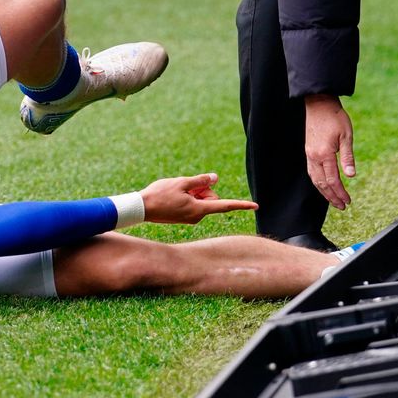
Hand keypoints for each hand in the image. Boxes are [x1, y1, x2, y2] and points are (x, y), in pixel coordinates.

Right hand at [139, 173, 257, 224]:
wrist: (141, 208)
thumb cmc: (160, 195)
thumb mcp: (182, 182)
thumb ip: (200, 180)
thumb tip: (215, 178)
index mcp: (199, 210)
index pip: (225, 205)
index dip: (242, 204)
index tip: (256, 206)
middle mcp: (197, 217)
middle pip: (211, 198)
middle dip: (203, 189)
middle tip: (184, 186)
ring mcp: (190, 218)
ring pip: (201, 199)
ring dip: (193, 192)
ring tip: (175, 192)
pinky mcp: (184, 217)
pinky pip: (193, 203)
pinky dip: (187, 196)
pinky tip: (172, 196)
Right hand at [304, 94, 354, 209]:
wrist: (319, 104)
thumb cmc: (335, 118)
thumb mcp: (346, 136)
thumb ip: (348, 158)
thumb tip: (351, 176)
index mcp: (324, 154)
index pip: (332, 180)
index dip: (340, 192)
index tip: (348, 201)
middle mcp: (314, 157)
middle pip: (321, 183)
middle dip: (332, 197)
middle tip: (342, 206)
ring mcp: (309, 154)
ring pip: (314, 179)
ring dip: (324, 192)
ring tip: (333, 200)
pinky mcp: (308, 151)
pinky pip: (311, 172)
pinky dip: (317, 182)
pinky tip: (323, 185)